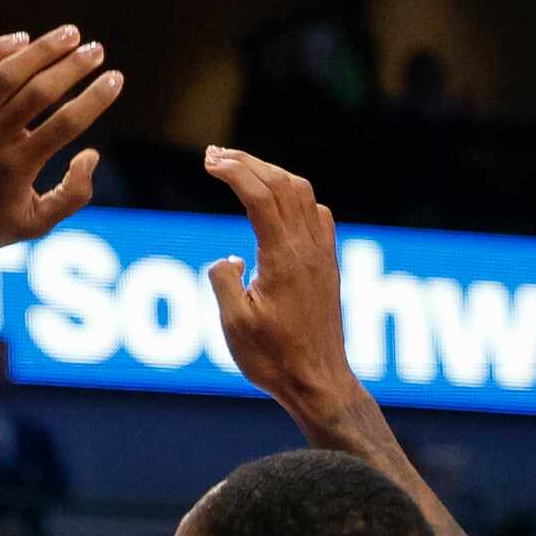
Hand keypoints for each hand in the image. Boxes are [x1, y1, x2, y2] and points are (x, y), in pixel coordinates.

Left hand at [0, 25, 123, 261]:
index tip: (115, 78)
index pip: (66, 124)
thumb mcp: (34, 225)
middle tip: (97, 50)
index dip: (95, 98)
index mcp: (16, 169)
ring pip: (5, 74)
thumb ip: (73, 196)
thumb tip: (92, 154)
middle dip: (74, 66)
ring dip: (42, 49)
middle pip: (39, 92)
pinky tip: (21, 40)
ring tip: (70, 34)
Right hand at [203, 147, 357, 413]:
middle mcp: (308, 248)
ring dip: (272, 174)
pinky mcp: (327, 267)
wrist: (318, 382)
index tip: (208, 161)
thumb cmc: (274, 358)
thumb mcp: (233, 324)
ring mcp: (322, 255)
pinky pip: (317, 215)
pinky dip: (295, 196)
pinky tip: (280, 204)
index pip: (259, 195)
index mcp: (283, 257)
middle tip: (216, 154)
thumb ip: (223, 281)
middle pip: (282, 184)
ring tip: (242, 169)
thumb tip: (229, 259)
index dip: (233, 171)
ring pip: (303, 194)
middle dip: (248, 162)